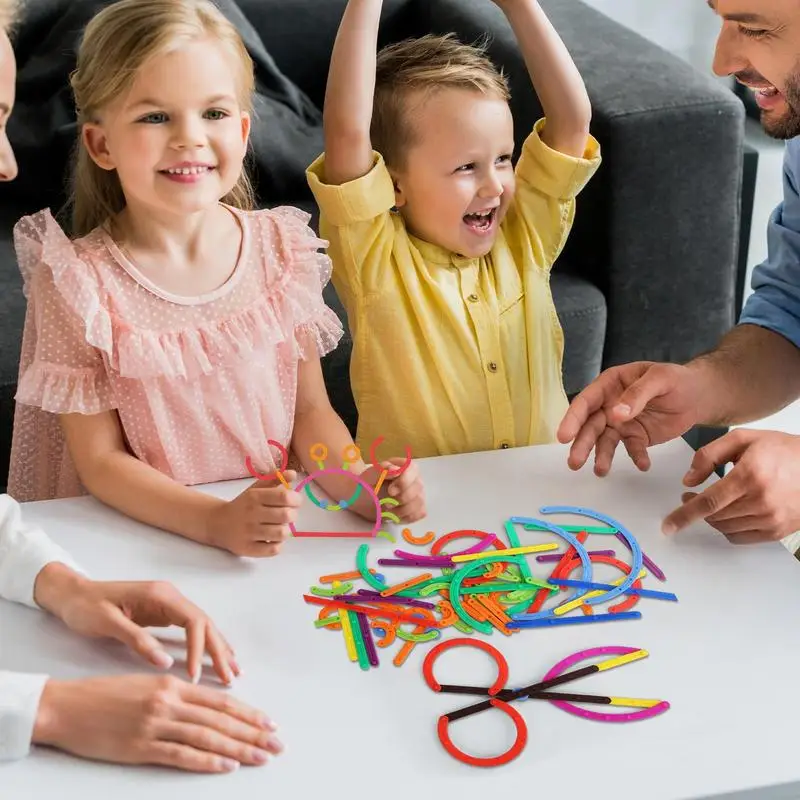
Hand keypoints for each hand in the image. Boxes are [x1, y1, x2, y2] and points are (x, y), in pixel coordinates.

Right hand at [33, 675, 281, 772]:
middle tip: (277, 743)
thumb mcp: (146, 685)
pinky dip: (207, 761)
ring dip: (238, 748)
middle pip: (220, 719)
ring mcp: (155, 724)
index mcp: (172, 684)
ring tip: (261, 756)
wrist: (67, 706)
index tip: (269, 722)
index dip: (247, 713)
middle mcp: (169, 701)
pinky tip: (226, 766)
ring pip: (207, 736)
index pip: (220, 701)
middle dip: (252, 732)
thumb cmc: (105, 695)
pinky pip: (181, 755)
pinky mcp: (141, 747)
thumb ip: (178, 695)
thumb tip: (208, 707)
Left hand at [35, 566, 237, 684]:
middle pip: (205, 623)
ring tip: (233, 670)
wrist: (72, 594)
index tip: (195, 676)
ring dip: (219, 648)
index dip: (199, 649)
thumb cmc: (86, 607)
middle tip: (231, 678)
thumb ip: (137, 640)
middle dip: (219, 650)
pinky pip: (194, 629)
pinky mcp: (165, 614)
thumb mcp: (107, 623)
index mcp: (161, 595)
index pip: (193, 621)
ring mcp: (170, 604)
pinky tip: (218, 655)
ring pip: (204, 626)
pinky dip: (207, 643)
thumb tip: (166, 662)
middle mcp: (171, 597)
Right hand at [205, 471, 300, 556]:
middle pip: (286, 515)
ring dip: (285, 530)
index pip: (284, 497)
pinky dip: (278, 545)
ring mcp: (249, 533)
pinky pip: (273, 550)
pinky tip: (272, 539)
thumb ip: (275, 479)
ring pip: (281, 533)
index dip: (296, 499)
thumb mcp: (256, 489)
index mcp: (255, 496)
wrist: (217, 523)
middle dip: (292, 515)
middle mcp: (251, 514)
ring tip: (279, 527)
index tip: (295, 501)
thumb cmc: (243, 505)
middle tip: (287, 515)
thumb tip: (293, 473)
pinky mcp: (247, 549)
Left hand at [361, 458, 425, 521]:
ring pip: (419, 502)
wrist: (362, 499)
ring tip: (388, 510)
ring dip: (403, 510)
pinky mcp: (417, 507)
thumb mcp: (370, 475)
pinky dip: (407, 517)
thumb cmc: (367, 484)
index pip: (412, 469)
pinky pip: (420, 513)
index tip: (391, 491)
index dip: (404, 481)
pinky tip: (395, 516)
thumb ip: (381, 470)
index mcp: (403, 466)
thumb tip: (395, 469)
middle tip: (386, 504)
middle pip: (418, 487)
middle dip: (402, 498)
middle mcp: (414, 478)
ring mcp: (417, 493)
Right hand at [557, 361, 703, 475]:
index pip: (586, 402)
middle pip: (590, 425)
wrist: (698, 395)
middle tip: (574, 463)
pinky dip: (636, 457)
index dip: (572, 419)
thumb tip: (616, 414)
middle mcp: (609, 404)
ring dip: (601, 456)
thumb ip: (638, 394)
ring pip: (605, 441)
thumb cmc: (676, 379)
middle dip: (581, 444)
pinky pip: (631, 449)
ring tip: (601, 472)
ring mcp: (620, 423)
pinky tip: (643, 465)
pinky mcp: (635, 437)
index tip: (564, 436)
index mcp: (610, 384)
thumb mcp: (659, 379)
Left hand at [662, 429, 799, 543]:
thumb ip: (709, 455)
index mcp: (750, 476)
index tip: (668, 526)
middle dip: (694, 509)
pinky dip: (728, 528)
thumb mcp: (742, 439)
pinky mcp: (778, 531)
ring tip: (712, 501)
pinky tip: (728, 513)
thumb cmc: (781, 450)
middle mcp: (761, 501)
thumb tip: (688, 480)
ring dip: (711, 518)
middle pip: (714, 517)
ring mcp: (772, 519)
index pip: (709, 502)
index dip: (684, 515)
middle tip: (690, 496)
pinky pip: (741, 537)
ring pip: (725, 528)